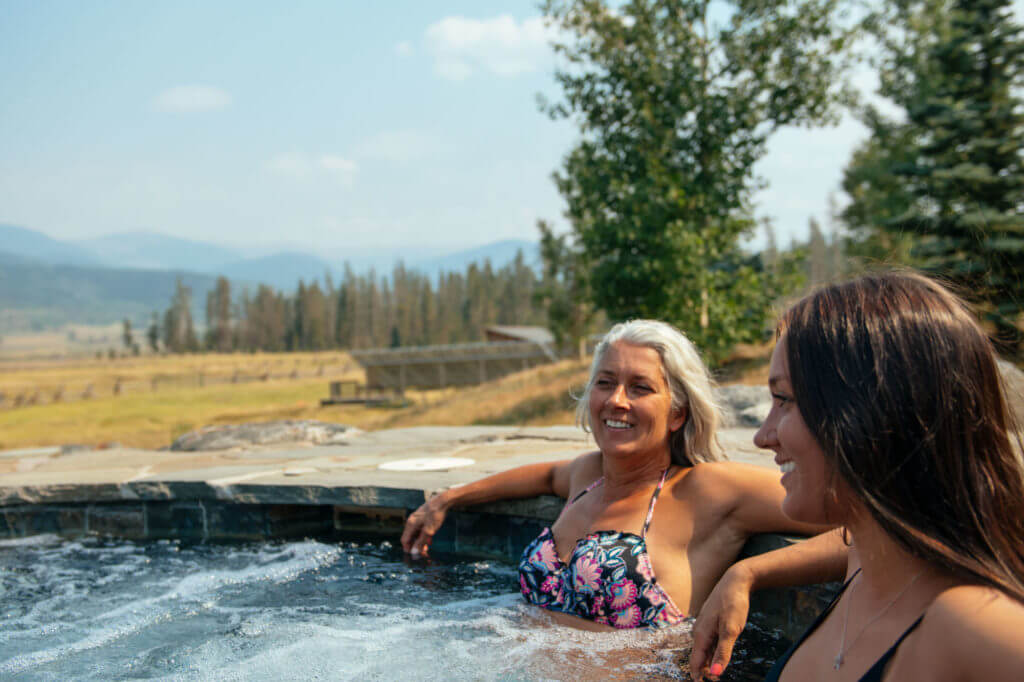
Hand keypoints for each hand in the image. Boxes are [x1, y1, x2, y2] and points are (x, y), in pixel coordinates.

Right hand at [400, 493, 448, 557]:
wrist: (443, 501)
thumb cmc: (435, 514)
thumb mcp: (429, 531)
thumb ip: (421, 542)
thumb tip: (414, 552)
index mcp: (411, 524)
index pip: (405, 540)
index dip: (408, 549)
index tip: (414, 556)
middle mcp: (412, 521)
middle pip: (410, 537)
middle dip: (415, 546)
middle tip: (422, 554)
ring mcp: (417, 519)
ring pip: (416, 534)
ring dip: (420, 542)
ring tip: (427, 548)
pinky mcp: (423, 518)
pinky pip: (421, 530)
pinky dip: (424, 536)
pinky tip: (430, 540)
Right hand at [689, 562, 754, 679]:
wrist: (735, 581)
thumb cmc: (733, 603)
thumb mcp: (731, 630)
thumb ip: (723, 652)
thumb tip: (716, 673)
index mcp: (701, 634)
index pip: (695, 662)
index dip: (699, 676)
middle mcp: (699, 631)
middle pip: (698, 657)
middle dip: (704, 671)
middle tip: (715, 681)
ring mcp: (703, 626)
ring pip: (704, 650)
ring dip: (709, 662)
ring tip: (717, 673)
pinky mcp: (710, 622)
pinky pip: (708, 641)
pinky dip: (712, 651)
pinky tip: (719, 655)